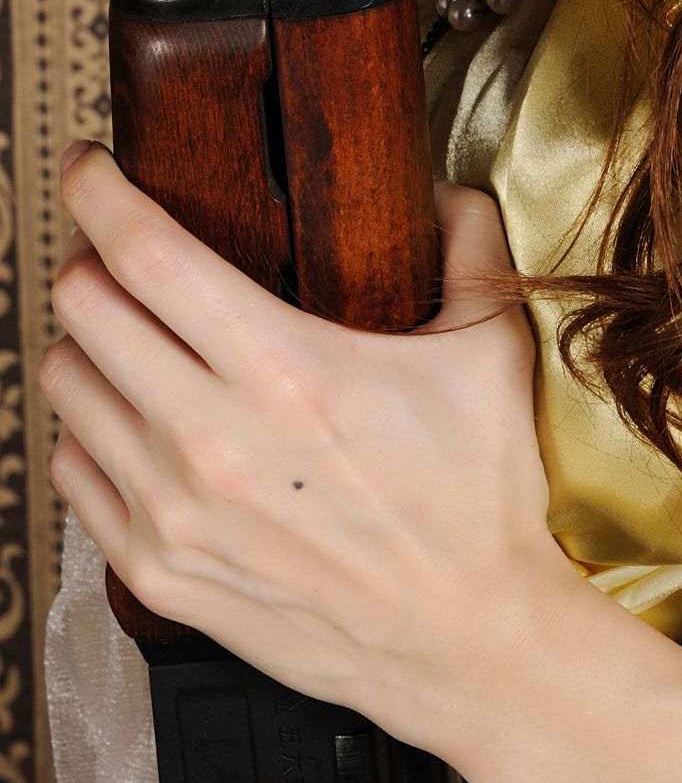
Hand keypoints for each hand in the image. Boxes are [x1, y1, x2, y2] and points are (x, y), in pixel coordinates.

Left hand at [41, 143, 574, 752]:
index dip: (99, 194)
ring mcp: (175, 511)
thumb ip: (468, 242)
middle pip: (86, 310)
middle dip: (88, 257)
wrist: (465, 637)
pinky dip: (89, 428)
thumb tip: (443, 186)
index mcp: (287, 370)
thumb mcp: (491, 347)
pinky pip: (73, 474)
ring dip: (87, 342)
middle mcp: (214, 438)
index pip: (148, 255)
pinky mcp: (158, 572)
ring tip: (127, 332)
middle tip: (115, 248)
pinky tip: (133, 416)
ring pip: (67, 387)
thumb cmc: (476, 498)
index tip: (91, 166)